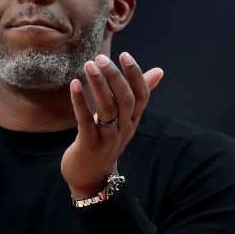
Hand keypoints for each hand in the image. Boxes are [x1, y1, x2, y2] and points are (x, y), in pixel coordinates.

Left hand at [61, 52, 163, 198]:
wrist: (90, 178)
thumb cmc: (105, 143)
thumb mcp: (124, 120)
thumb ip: (137, 96)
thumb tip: (159, 71)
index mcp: (132, 121)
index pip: (141, 96)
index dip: (136, 75)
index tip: (125, 55)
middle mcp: (124, 129)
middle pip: (125, 99)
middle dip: (115, 76)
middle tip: (100, 57)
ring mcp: (107, 138)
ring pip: (108, 108)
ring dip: (99, 85)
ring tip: (88, 65)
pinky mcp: (89, 145)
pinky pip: (86, 121)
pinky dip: (80, 101)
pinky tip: (74, 85)